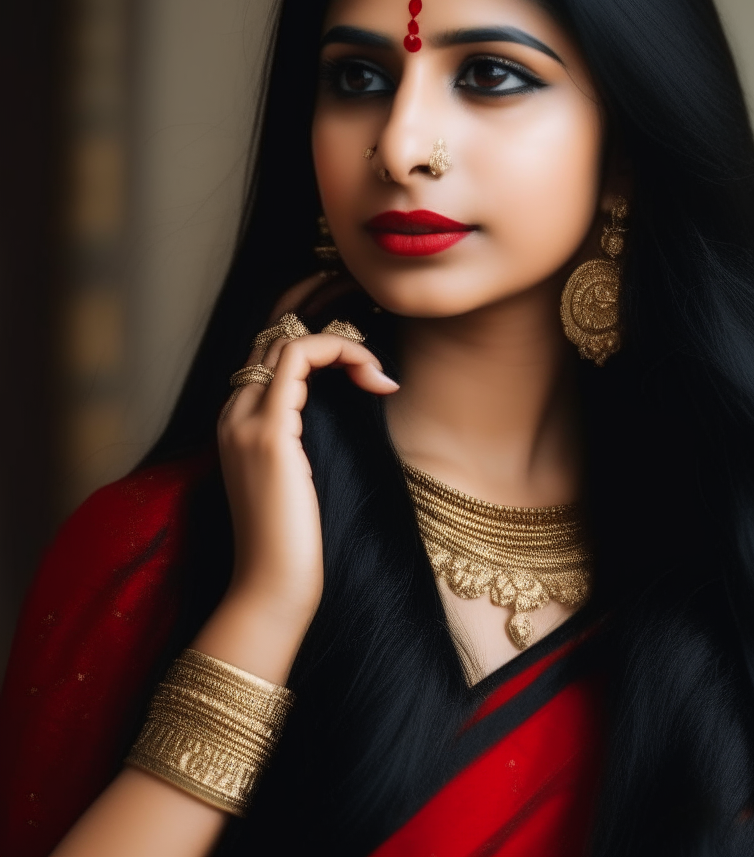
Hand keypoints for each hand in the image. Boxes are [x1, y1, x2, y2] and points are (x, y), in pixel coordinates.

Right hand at [216, 279, 397, 634]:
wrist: (274, 586)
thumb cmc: (297, 539)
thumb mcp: (306, 476)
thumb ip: (311, 435)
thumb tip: (356, 399)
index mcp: (241, 420)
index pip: (270, 346)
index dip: (315, 321)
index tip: (365, 332)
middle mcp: (235, 411)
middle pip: (275, 328)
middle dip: (327, 307)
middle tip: (376, 311)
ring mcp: (245, 419)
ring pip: (290, 336)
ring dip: (346, 339)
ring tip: (379, 370)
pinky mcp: (268, 432)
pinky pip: (301, 356)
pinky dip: (343, 353)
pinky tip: (377, 380)